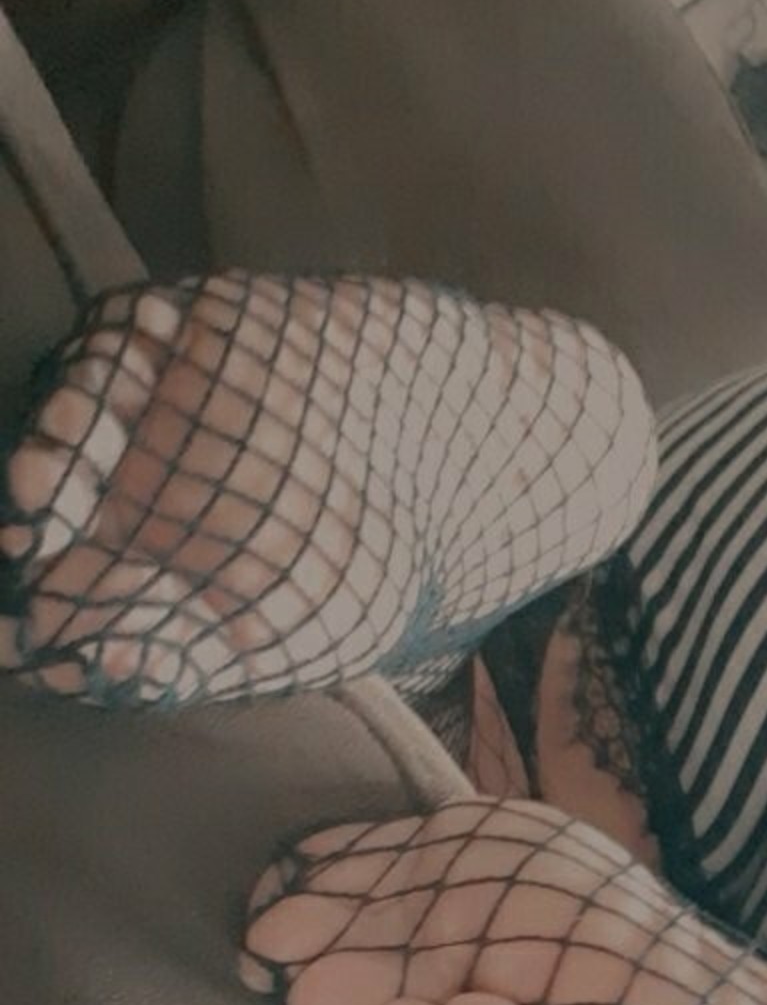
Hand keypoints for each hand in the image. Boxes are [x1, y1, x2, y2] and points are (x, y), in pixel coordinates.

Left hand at [1, 273, 653, 704]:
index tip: (35, 645)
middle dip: (32, 537)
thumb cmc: (388, 563)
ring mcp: (157, 407)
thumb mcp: (300, 631)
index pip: (70, 590)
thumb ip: (203, 654)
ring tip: (37, 505)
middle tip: (26, 566)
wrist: (482, 450)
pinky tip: (84, 428)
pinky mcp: (189, 329)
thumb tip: (106, 674)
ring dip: (49, 460)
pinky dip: (95, 383)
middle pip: (52, 508)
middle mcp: (138, 487)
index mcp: (154, 566)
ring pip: (74, 425)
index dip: (48, 616)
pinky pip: (117, 346)